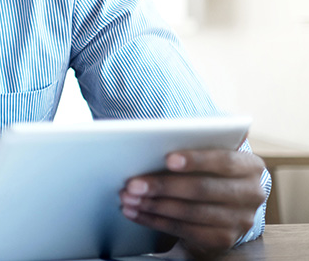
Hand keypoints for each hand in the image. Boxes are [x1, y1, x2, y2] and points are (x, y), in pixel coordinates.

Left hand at [119, 149, 266, 258]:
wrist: (223, 205)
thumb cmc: (208, 170)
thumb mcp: (209, 156)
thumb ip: (193, 146)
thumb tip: (152, 143)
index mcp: (250, 166)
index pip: (224, 161)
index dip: (196, 160)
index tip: (168, 159)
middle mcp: (252, 193)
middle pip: (202, 189)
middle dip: (163, 186)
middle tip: (133, 184)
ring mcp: (241, 219)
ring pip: (191, 212)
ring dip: (154, 205)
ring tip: (129, 198)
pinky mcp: (224, 238)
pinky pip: (185, 230)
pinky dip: (155, 221)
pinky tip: (136, 213)